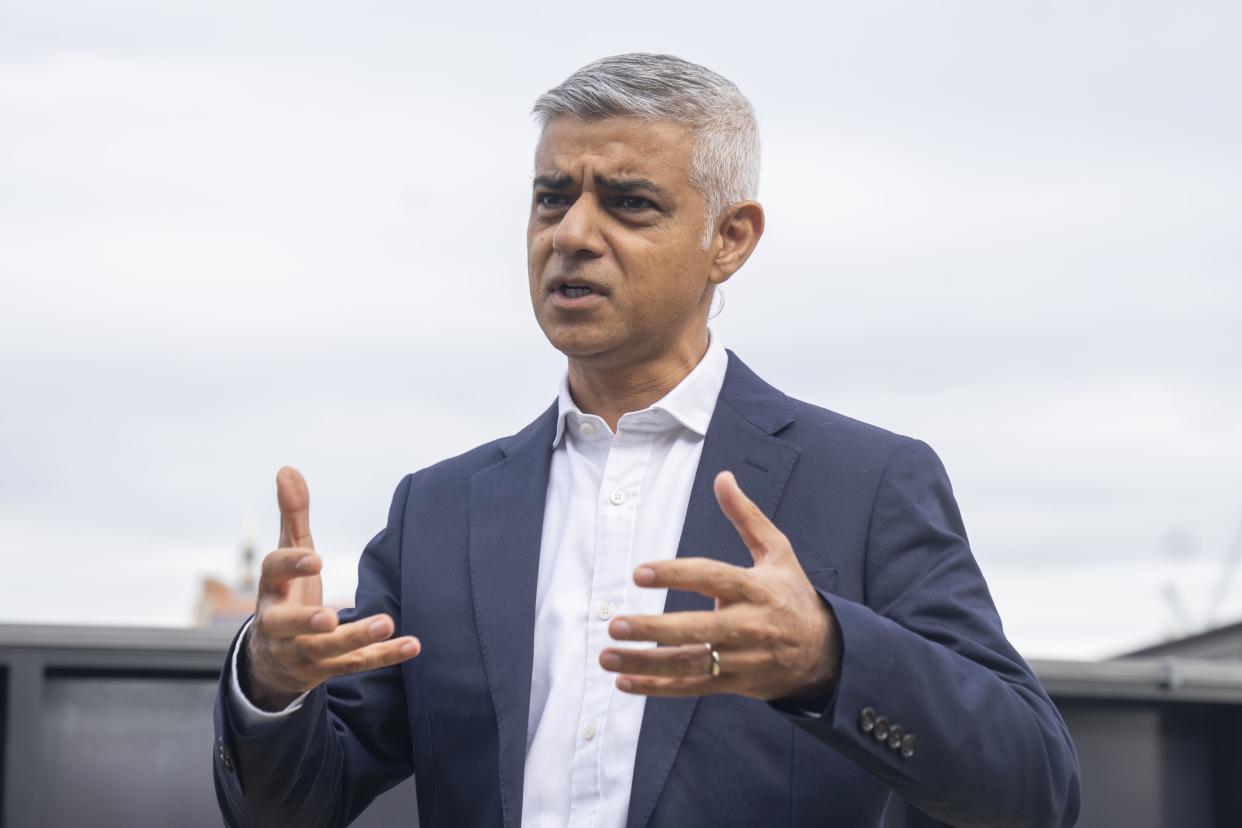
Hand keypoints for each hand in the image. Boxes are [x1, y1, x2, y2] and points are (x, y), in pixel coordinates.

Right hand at [244, 467, 420, 709]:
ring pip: (326, 650)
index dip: (292, 566)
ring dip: (356, 637)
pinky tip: (413, 644)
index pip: (273, 573)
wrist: (271, 659)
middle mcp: (281, 625)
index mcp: (271, 589)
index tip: (316, 560)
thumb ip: (292, 515)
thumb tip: (287, 468)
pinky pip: (356, 664)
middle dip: (308, 622)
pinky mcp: (327, 669)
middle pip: (290, 625)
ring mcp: (303, 651)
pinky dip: (384, 655)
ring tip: (386, 622)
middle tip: (331, 617)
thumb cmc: (285, 593)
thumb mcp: (287, 554)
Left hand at [599, 470, 841, 700]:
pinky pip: (691, 687)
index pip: (712, 578)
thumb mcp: (777, 551)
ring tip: (606, 656)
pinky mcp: (734, 683)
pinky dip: (656, 688)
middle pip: (696, 630)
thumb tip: (722, 477)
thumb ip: (746, 516)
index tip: (639, 573)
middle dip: (653, 630)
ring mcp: (740, 658)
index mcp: (755, 588)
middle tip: (615, 624)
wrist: (823, 652)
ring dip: (645, 663)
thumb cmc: (791, 594)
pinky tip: (624, 681)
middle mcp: (747, 625)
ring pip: (688, 664)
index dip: (676, 575)